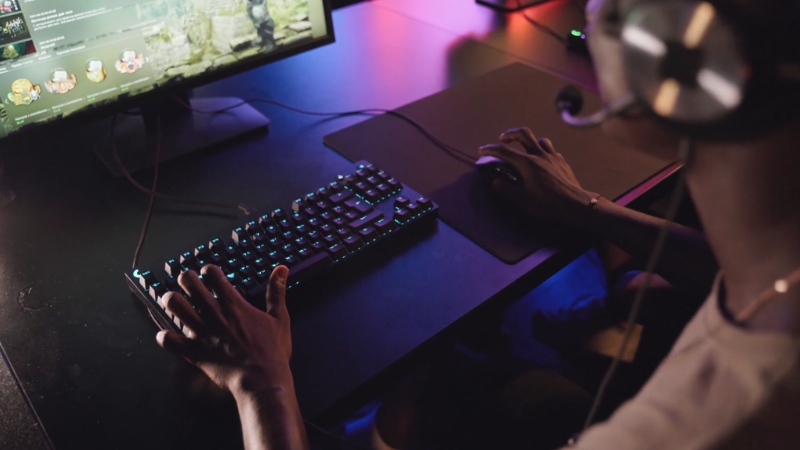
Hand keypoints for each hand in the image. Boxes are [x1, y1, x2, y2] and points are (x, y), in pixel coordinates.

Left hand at [156, 265, 292, 396]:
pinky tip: (167, 335)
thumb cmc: (272, 350)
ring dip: (172, 300)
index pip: (212, 275)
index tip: (208, 273)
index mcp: (233, 304)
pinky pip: (168, 340)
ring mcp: (201, 332)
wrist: (261, 380)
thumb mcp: (279, 318)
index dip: (208, 270)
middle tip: (188, 282)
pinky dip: (164, 336)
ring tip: (174, 301)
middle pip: (189, 284)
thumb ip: (277, 292)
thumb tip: (282, 269)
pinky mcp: (193, 351)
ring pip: (175, 305)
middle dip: (186, 278)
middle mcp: (213, 314)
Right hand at [479, 127, 598, 226]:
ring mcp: (553, 156)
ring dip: (530, 142)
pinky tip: (543, 162)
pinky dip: (543, 152)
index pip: (504, 151)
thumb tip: (495, 182)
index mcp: (527, 163)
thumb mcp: (523, 200)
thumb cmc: (547, 204)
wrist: (575, 204)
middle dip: (510, 134)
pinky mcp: (562, 161)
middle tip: (502, 138)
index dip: (490, 149)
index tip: (481, 149)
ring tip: (525, 149)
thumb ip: (506, 189)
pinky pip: (551, 151)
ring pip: (540, 140)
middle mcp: (539, 155)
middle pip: (523, 134)